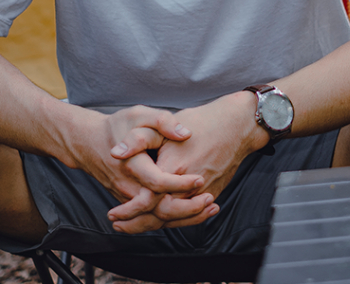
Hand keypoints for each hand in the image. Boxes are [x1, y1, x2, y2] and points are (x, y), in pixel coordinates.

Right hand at [59, 104, 215, 227]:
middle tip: (212, 199)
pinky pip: (153, 216)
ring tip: (211, 208)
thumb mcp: (140, 115)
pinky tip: (196, 210)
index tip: (200, 179)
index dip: (180, 183)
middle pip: (159, 209)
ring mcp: (128, 198)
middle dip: (188, 209)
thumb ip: (162, 121)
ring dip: (185, 217)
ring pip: (157, 218)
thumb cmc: (119, 126)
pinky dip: (175, 217)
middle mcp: (129, 187)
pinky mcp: (131, 203)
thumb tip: (185, 133)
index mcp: (133, 165)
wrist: (90, 143)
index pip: (158, 183)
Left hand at [107, 91, 267, 232]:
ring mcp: (202, 193)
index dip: (129, 211)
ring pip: (175, 219)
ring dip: (153, 225)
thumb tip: (115, 153)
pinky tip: (162, 220)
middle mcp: (188, 187)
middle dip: (137, 224)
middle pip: (160, 216)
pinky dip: (174, 221)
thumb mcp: (166, 126)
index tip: (113, 215)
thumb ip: (139, 140)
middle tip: (118, 225)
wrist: (235, 125)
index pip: (147, 201)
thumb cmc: (200, 123)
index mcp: (173, 170)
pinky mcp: (211, 194)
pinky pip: (190, 215)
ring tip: (134, 226)